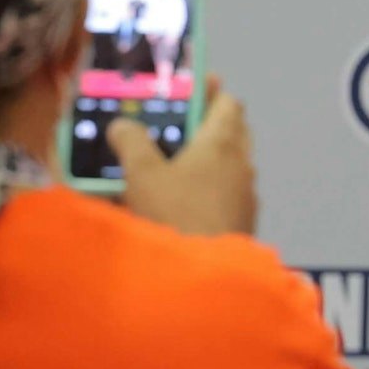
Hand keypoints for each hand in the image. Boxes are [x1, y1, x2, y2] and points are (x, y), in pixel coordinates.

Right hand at [112, 82, 254, 236]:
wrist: (204, 279)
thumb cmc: (175, 214)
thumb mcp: (142, 175)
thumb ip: (131, 143)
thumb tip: (122, 124)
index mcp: (222, 142)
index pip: (227, 102)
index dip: (208, 92)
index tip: (188, 90)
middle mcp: (242, 164)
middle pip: (232, 131)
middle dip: (207, 125)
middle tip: (175, 128)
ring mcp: (246, 195)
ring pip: (230, 165)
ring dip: (207, 160)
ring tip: (172, 166)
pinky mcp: (243, 223)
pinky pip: (228, 194)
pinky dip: (210, 189)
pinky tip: (183, 203)